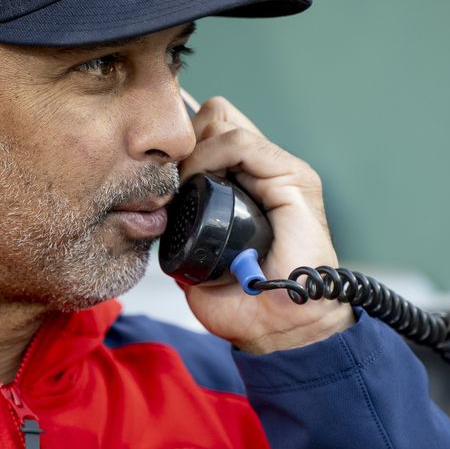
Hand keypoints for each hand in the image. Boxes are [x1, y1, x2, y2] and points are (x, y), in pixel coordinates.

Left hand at [176, 95, 353, 353]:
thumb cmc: (249, 305)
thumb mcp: (198, 265)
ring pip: (222, 120)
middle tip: (170, 178)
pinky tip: (197, 178)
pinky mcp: (293, 177)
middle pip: (212, 118)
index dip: (177, 149)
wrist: (282, 329)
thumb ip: (182, 236)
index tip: (156, 178)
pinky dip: (211, 153)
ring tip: (183, 183)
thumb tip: (157, 218)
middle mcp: (262, 173)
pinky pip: (241, 141)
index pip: (205, 136)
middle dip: (183, 140)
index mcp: (244, 188)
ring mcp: (279, 171)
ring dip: (192, 147)